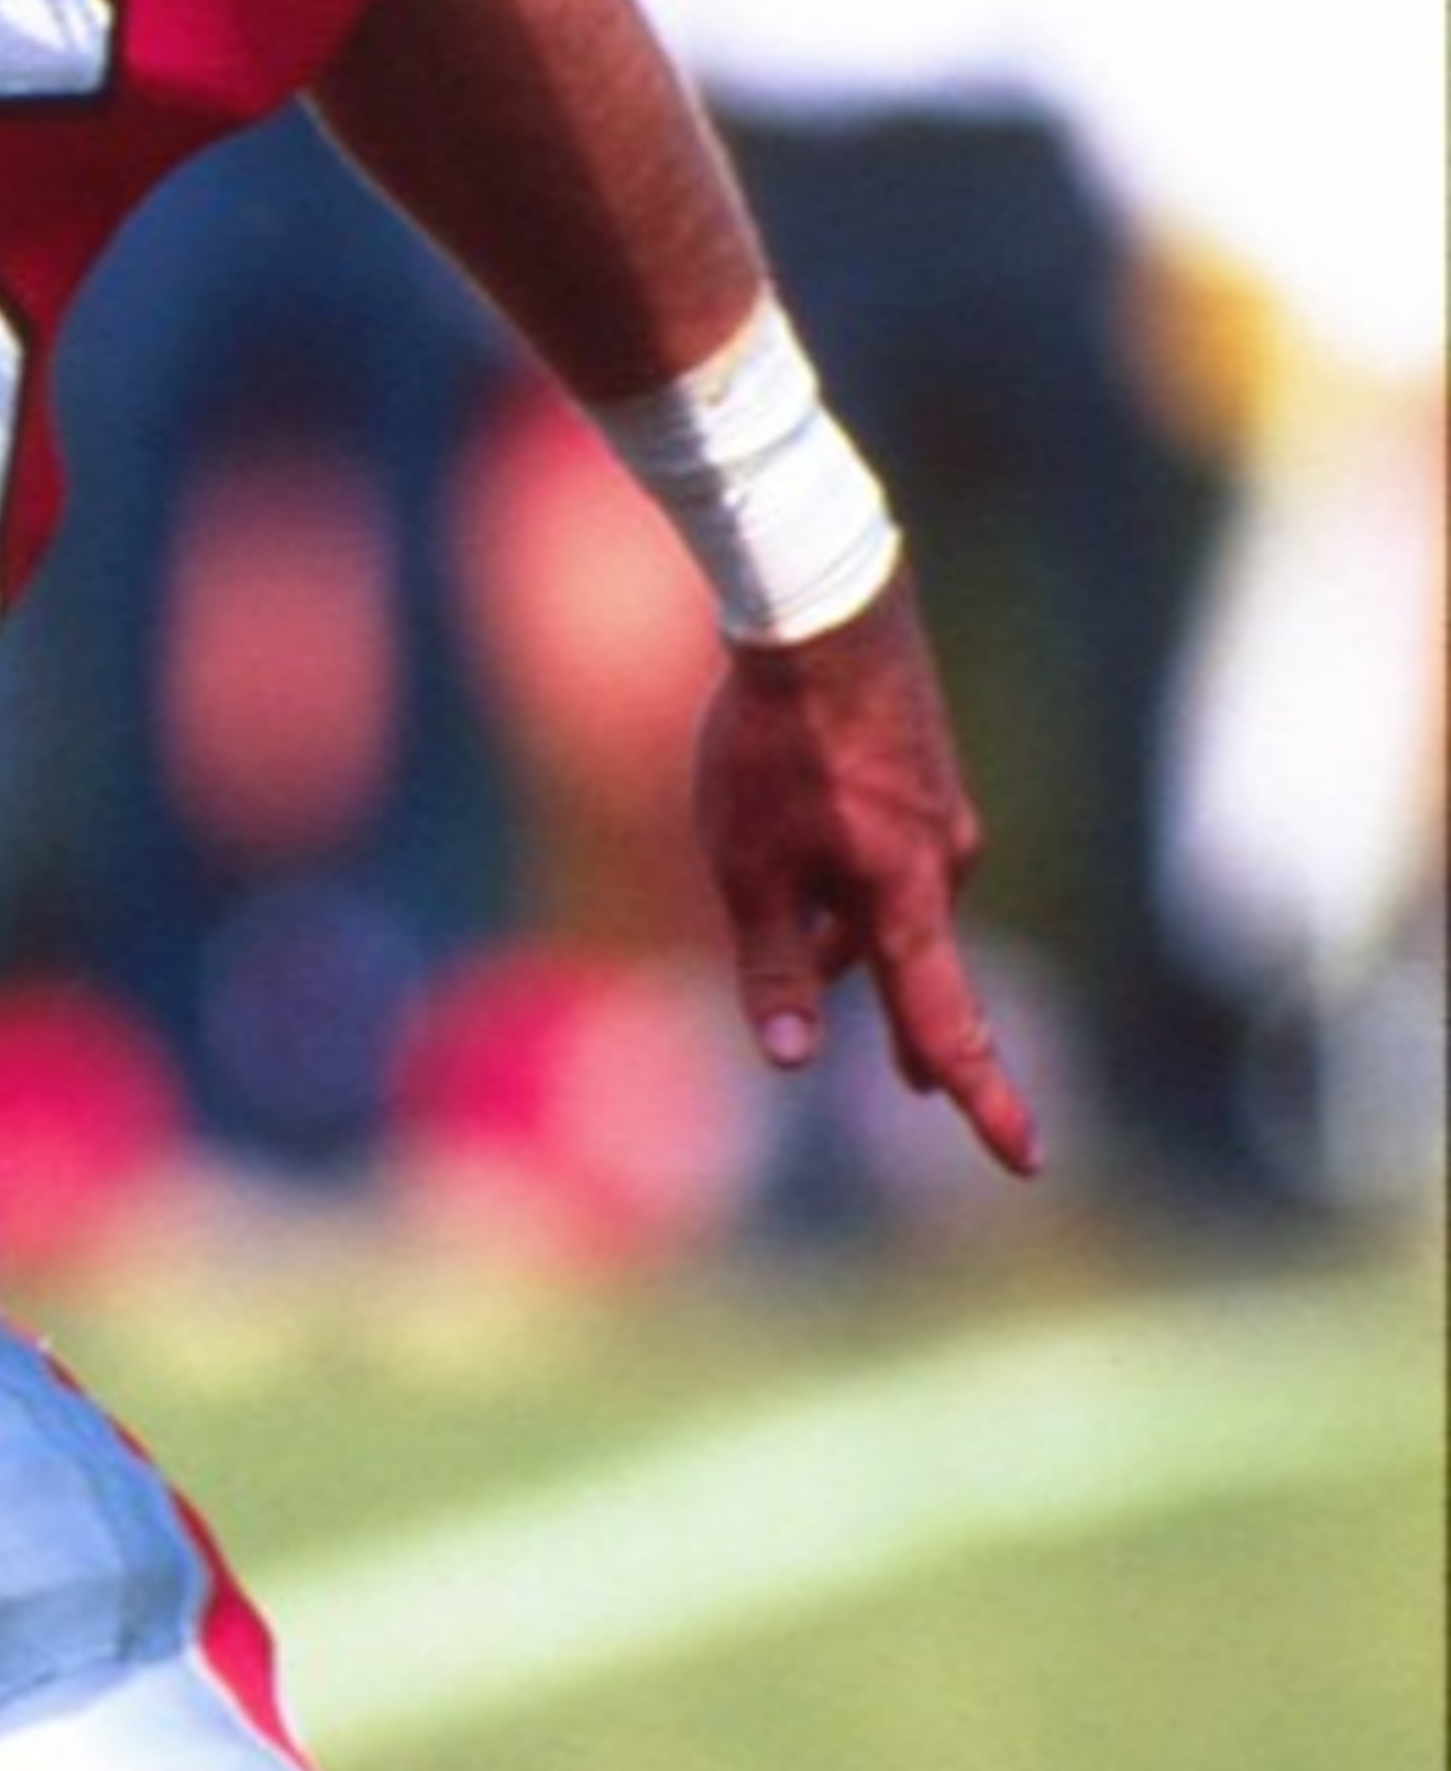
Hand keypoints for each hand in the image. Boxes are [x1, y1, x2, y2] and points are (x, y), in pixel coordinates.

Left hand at [695, 570, 1042, 1175]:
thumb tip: (795, 1060)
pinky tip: (798, 847)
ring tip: (795, 955)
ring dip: (841, 937)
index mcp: (908, 900)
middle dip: (912, 1029)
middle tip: (924, 1091)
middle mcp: (944, 866)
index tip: (1023, 1160)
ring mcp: (940, 819)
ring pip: (885, 907)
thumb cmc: (775, 747)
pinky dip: (842, 879)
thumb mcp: (747, 869)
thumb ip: (771, 967)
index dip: (983, 1100)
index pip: (948, 1025)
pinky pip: (883, 857)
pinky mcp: (923, 779)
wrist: (821, 610)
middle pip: (911, 968)